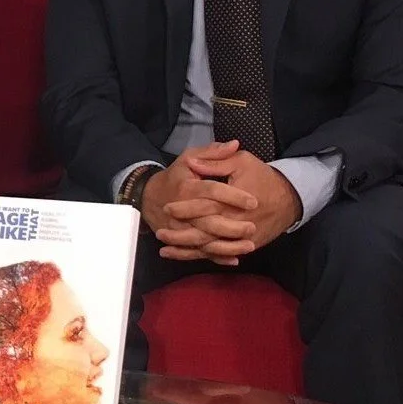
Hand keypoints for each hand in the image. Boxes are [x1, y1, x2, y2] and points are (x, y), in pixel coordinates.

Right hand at [142, 142, 258, 264]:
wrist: (149, 198)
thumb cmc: (176, 176)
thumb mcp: (189, 158)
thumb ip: (213, 153)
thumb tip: (234, 144)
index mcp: (187, 187)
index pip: (212, 191)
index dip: (233, 196)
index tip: (253, 201)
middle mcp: (182, 210)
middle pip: (208, 221)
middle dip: (231, 226)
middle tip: (253, 227)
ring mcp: (180, 228)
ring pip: (205, 240)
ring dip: (227, 246)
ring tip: (249, 245)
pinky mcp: (181, 240)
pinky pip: (199, 252)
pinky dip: (216, 257)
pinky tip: (234, 259)